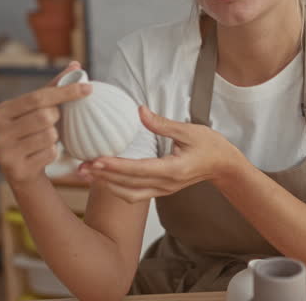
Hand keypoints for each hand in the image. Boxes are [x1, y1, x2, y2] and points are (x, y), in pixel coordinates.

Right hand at [0, 61, 91, 187]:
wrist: (21, 170)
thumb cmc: (31, 132)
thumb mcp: (38, 109)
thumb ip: (54, 87)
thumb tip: (76, 65)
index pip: (37, 97)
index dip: (64, 92)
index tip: (88, 88)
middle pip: (45, 116)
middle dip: (56, 118)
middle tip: (52, 121)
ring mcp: (5, 153)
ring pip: (49, 135)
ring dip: (54, 137)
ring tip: (43, 139)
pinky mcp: (17, 169)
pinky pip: (49, 153)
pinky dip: (52, 152)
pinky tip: (41, 154)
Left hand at [79, 106, 245, 202]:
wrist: (224, 166)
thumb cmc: (210, 146)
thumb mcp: (189, 130)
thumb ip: (162, 123)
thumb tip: (139, 110)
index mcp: (174, 169)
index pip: (139, 169)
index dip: (116, 166)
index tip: (97, 160)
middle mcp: (166, 184)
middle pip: (129, 185)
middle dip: (103, 176)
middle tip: (80, 167)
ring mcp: (163, 190)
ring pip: (129, 194)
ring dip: (106, 184)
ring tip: (86, 173)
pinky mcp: (161, 190)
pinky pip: (134, 194)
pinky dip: (116, 187)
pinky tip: (103, 178)